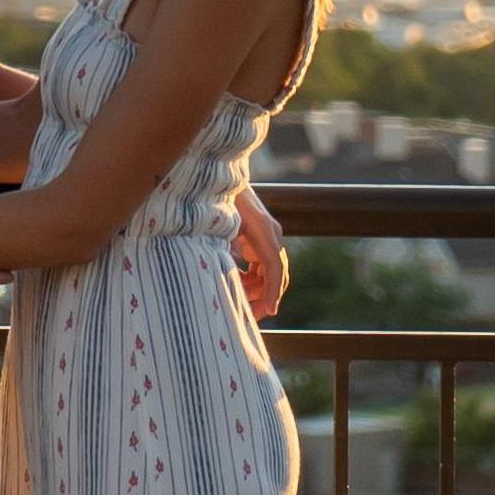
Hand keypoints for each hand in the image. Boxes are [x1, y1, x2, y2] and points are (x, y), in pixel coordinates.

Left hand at [233, 182, 288, 321]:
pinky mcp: (259, 239)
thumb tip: (230, 268)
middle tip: (249, 318)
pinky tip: (237, 284)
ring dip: (256, 288)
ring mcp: (267, 237)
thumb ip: (226, 245)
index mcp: (265, 233)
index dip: (272, 292)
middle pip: (276, 274)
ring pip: (269, 272)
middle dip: (264, 297)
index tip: (270, 311)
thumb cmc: (219, 199)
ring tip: (238, 300)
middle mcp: (272, 235)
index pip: (274, 268)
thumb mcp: (220, 223)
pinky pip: (261, 265)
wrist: (221, 177)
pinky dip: (251, 278)